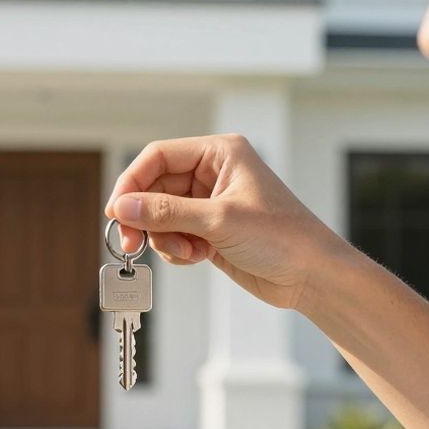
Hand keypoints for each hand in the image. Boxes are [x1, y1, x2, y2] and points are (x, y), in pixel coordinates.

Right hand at [105, 134, 345, 310]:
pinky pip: (173, 235)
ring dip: (164, 238)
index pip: (158, 156)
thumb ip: (166, 212)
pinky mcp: (209, 230)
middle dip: (145, 217)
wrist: (311, 276)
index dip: (132, 182)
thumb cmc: (282, 238)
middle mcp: (212, 173)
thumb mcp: (219, 221)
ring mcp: (209, 203)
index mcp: (219, 153)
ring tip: (187, 253)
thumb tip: (122, 207)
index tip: (116, 212)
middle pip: (154, 187)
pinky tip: (198, 258)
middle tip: (132, 243)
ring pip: (160, 215)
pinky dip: (176, 249)